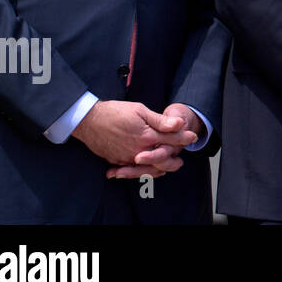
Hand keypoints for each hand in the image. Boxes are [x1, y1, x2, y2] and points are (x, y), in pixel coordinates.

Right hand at [72, 100, 196, 170]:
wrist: (89, 121)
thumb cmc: (115, 112)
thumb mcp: (139, 110)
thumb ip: (160, 120)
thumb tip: (179, 124)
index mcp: (146, 136)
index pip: (170, 139)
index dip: (183, 137)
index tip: (192, 136)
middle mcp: (138, 150)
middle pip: (162, 159)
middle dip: (173, 160)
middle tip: (181, 160)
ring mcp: (126, 158)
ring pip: (148, 168)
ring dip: (159, 168)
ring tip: (167, 166)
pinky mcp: (117, 161)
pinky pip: (132, 170)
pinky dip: (142, 171)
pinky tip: (147, 169)